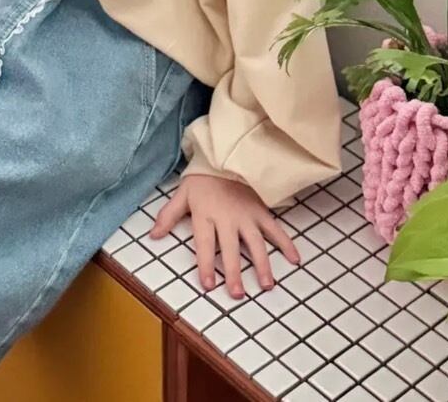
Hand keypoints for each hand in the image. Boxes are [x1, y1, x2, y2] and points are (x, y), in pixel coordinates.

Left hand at [148, 175, 300, 297]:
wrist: (224, 154)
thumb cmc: (202, 178)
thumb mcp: (182, 194)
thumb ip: (168, 216)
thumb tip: (152, 236)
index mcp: (206, 215)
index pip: (205, 245)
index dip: (206, 265)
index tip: (209, 285)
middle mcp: (227, 218)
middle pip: (231, 249)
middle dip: (234, 272)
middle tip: (238, 294)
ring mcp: (246, 215)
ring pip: (255, 243)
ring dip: (262, 265)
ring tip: (267, 285)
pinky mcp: (260, 210)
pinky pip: (275, 228)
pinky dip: (286, 243)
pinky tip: (295, 259)